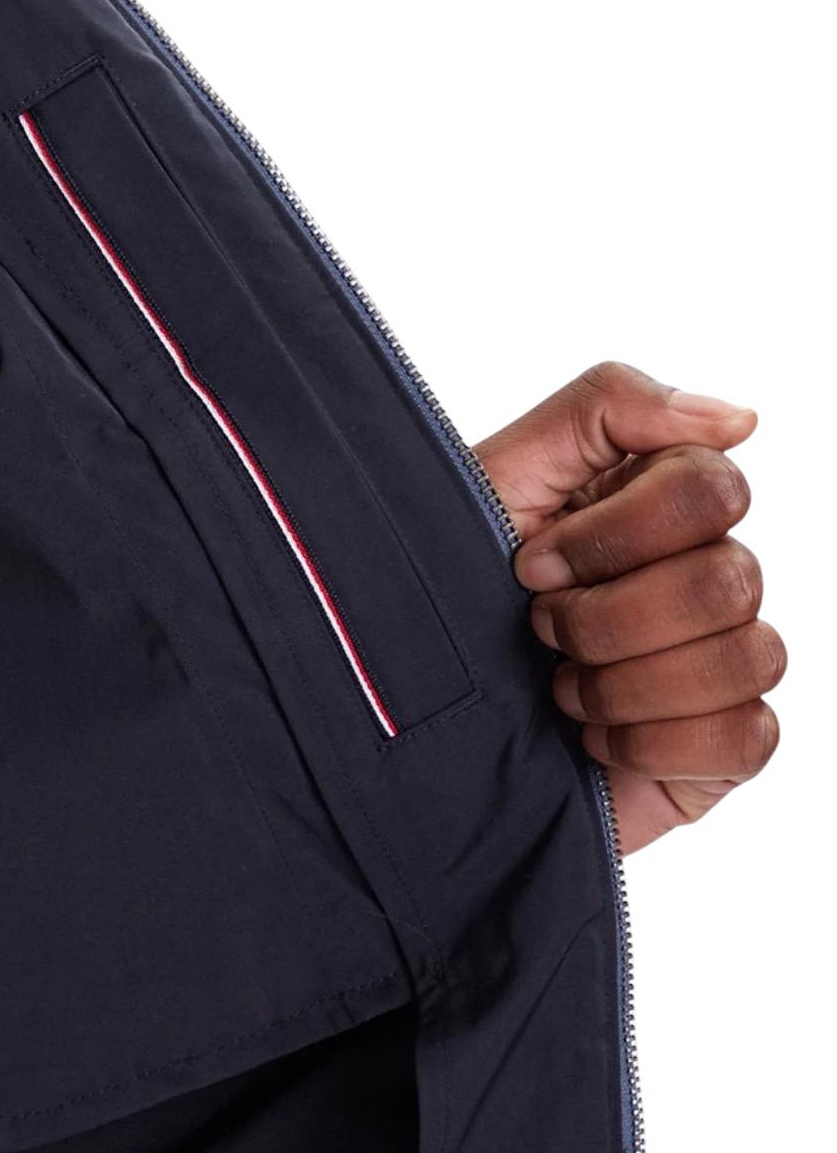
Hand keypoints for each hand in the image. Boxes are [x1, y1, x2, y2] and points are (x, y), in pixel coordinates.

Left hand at [474, 361, 782, 854]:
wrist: (406, 707)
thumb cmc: (448, 585)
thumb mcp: (502, 475)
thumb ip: (609, 408)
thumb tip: (740, 419)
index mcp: (661, 505)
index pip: (713, 488)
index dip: (613, 535)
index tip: (529, 563)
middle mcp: (706, 575)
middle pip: (728, 580)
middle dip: (607, 616)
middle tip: (539, 629)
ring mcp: (721, 661)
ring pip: (746, 657)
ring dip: (624, 682)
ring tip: (560, 688)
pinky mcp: (721, 744)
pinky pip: (746, 735)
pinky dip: (652, 741)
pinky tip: (592, 737)